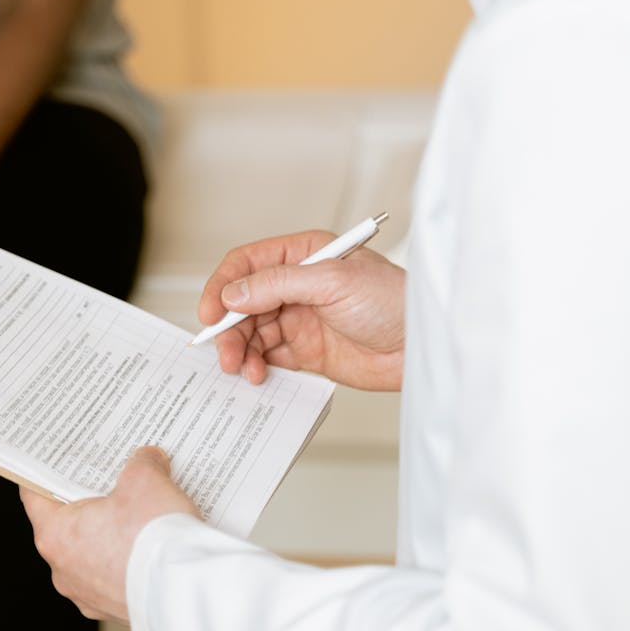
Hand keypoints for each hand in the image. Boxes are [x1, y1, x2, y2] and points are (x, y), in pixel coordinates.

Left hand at [20, 446, 198, 623]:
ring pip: (95, 555)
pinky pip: (117, 578)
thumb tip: (148, 461)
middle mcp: (64, 571)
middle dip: (93, 503)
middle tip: (116, 482)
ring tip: (145, 516)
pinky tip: (156, 548)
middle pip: (69, 526)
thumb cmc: (153, 539)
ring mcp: (89, 596)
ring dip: (114, 536)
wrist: (186, 592)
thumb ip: (142, 464)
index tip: (58, 462)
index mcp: (55, 535)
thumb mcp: (146, 480)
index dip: (47, 474)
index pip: (35, 496)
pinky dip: (131, 563)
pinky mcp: (116, 611)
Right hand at [198, 230, 405, 389]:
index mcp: (302, 255)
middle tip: (225, 352)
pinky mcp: (306, 350)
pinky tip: (258, 375)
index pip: (247, 264)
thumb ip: (278, 285)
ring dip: (240, 350)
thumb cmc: (393, 301)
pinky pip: (268, 356)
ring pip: (251, 332)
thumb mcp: (332, 282)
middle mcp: (297, 285)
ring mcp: (300, 318)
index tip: (209, 313)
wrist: (420, 346)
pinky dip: (256, 366)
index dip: (222, 286)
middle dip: (228, 328)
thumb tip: (234, 294)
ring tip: (242, 369)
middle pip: (242, 303)